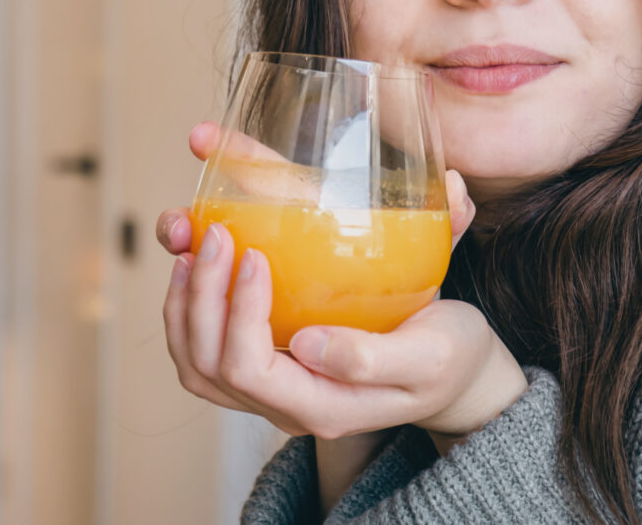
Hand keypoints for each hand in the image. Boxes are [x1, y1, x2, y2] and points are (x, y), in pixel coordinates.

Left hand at [158, 123, 522, 442]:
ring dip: (184, 306)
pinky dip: (192, 311)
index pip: (251, 371)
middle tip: (216, 234)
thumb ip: (372, 358)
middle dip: (203, 297)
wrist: (457, 371)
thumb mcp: (430, 355)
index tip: (255, 253)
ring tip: (191, 248)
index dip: (240, 312)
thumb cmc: (450, 356)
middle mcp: (289, 407)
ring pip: (197, 365)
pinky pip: (209, 352)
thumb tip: (308, 345)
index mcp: (325, 407)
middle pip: (210, 367)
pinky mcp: (275, 368)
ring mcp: (277, 391)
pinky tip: (198, 267)